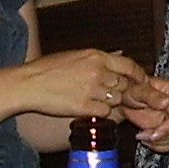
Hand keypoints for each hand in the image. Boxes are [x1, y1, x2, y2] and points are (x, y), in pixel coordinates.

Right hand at [14, 47, 147, 118]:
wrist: (28, 84)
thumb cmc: (47, 69)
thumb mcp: (76, 55)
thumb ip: (99, 58)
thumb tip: (119, 54)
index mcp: (96, 56)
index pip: (129, 65)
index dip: (138, 75)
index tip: (141, 81)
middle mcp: (98, 71)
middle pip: (125, 85)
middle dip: (123, 91)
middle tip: (114, 95)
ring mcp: (92, 90)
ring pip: (116, 100)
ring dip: (111, 103)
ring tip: (96, 101)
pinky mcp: (85, 107)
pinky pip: (105, 113)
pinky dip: (101, 113)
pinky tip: (90, 109)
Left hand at [121, 74, 168, 151]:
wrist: (125, 98)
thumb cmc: (131, 90)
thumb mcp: (137, 90)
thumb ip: (151, 95)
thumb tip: (166, 102)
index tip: (155, 133)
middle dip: (163, 137)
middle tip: (144, 135)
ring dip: (160, 143)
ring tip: (144, 137)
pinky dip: (161, 146)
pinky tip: (148, 141)